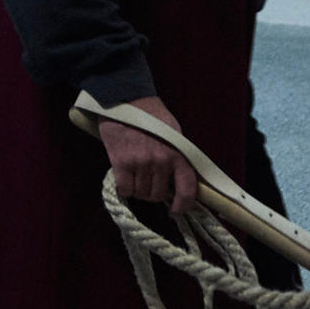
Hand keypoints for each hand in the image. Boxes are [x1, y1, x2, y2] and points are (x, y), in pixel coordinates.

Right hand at [97, 94, 197, 213]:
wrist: (125, 97)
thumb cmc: (150, 114)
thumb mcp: (173, 133)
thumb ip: (177, 156)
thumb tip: (177, 181)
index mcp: (178, 153)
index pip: (187, 189)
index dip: (182, 205)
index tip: (174, 211)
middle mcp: (162, 161)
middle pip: (158, 194)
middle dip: (153, 192)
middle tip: (147, 182)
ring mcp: (142, 162)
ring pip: (141, 193)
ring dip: (138, 189)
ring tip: (134, 175)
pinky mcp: (122, 162)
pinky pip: (125, 189)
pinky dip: (124, 187)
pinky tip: (123, 177)